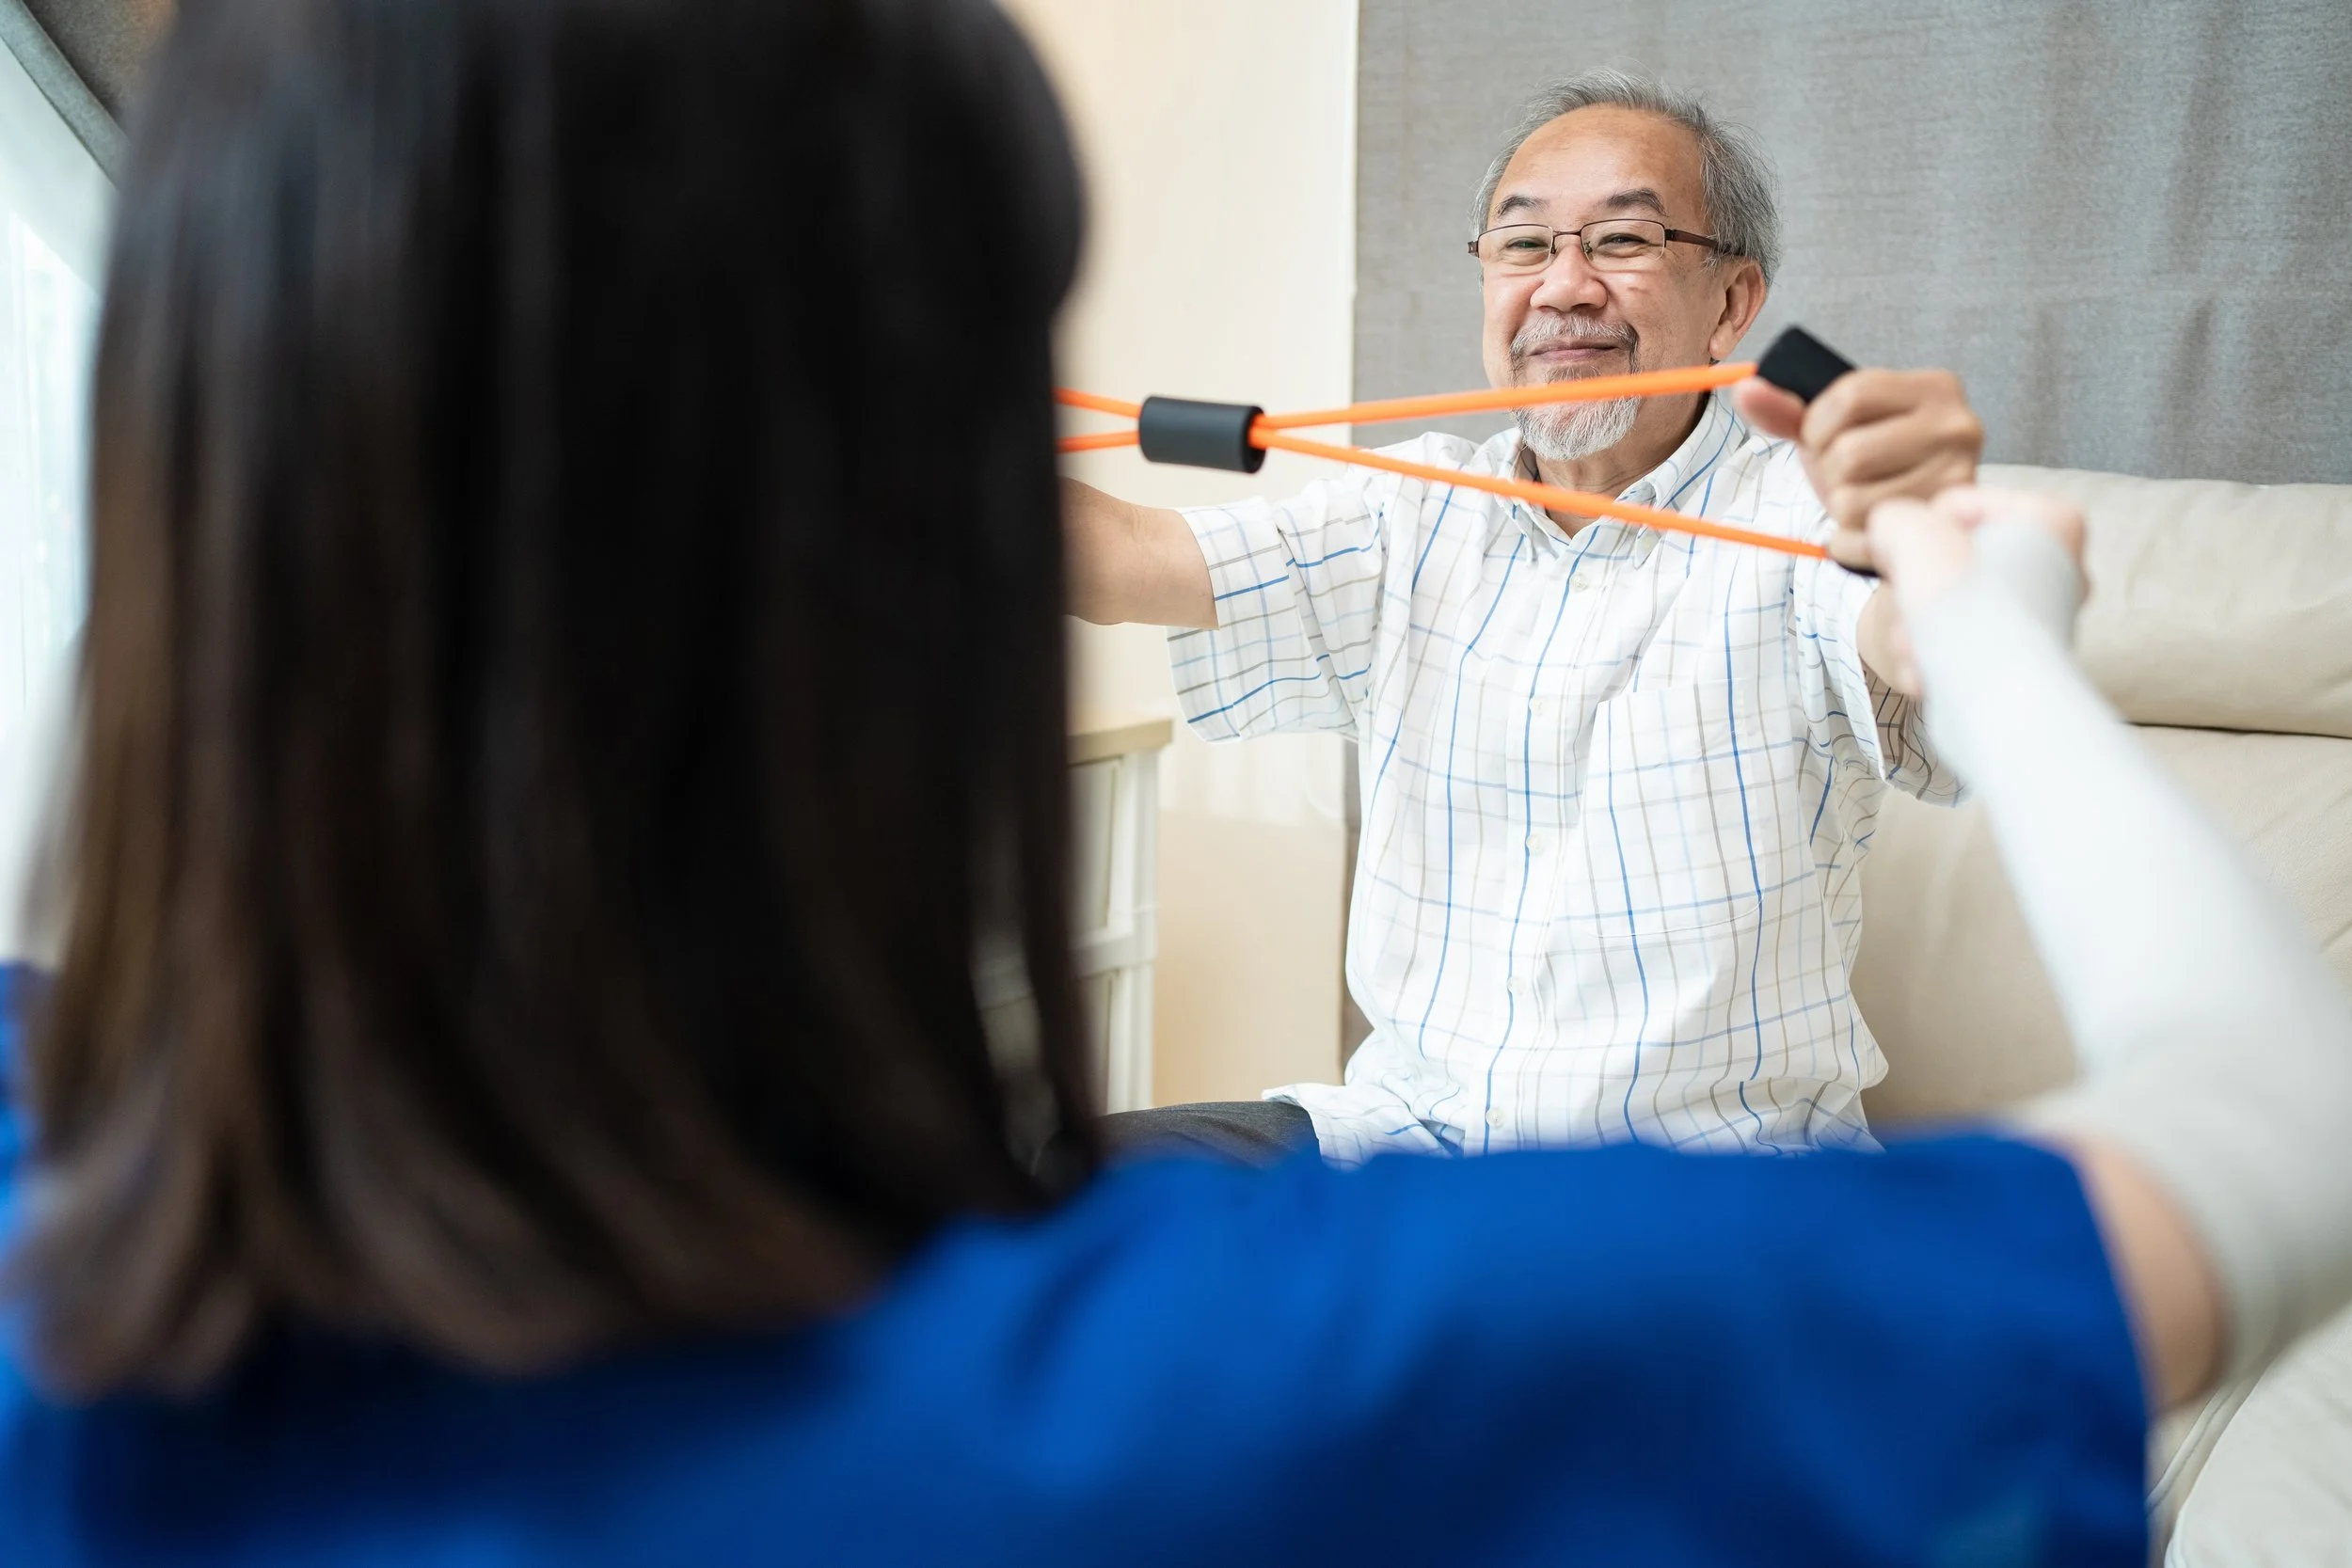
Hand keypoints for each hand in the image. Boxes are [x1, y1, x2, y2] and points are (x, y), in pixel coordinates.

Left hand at [1731, 367, 1983, 570]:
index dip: (1817, 423)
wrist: (1915, 523)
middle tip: (1849, 476)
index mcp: (1935, 387)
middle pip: (1849, 453)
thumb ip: (1789, 410)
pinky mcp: (1941, 528)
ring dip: (1840, 508)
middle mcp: (1958, 427)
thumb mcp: (1835, 429)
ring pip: (1851, 501)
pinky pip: (1861, 539)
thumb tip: (1745, 389)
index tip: (1823, 437)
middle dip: (1830, 471)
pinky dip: (1848, 540)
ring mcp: (1957, 479)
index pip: (1851, 395)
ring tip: (1864, 499)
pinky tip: (1869, 528)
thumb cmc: (1875, 464)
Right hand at [1856, 487, 2087, 693]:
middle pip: (1954, 558)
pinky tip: (1929, 665)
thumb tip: (1892, 535)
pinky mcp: (2022, 656)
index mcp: (2049, 520)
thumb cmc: (1966, 607)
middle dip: (1920, 587)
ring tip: (1919, 644)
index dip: (1919, 536)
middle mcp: (2058, 564)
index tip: (1915, 565)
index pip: (1954, 506)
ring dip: (1920, 623)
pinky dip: (1939, 649)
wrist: (1992, 702)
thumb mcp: (1914, 536)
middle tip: (1912, 610)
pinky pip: (1966, 636)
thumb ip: (1895, 520)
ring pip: (1953, 600)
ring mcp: (2043, 613)